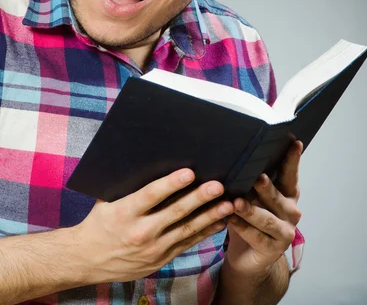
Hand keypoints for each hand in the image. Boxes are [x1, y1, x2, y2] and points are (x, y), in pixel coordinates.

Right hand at [72, 168, 233, 284]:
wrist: (86, 259)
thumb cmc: (99, 222)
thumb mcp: (107, 200)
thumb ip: (128, 184)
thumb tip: (149, 158)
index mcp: (124, 212)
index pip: (151, 195)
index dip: (171, 184)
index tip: (189, 173)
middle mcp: (140, 232)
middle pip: (175, 212)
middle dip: (199, 198)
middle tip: (218, 186)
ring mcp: (152, 249)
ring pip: (186, 229)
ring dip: (209, 216)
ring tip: (227, 204)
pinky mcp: (160, 259)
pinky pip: (187, 243)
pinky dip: (204, 232)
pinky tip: (219, 221)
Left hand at [225, 140, 302, 277]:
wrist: (247, 255)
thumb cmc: (249, 217)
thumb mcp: (252, 196)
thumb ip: (251, 180)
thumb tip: (237, 154)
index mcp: (288, 194)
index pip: (290, 174)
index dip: (292, 160)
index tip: (294, 143)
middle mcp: (291, 211)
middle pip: (277, 196)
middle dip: (266, 187)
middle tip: (258, 177)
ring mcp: (285, 232)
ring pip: (266, 219)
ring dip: (251, 210)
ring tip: (236, 202)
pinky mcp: (273, 249)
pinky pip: (256, 237)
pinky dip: (242, 227)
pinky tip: (230, 220)